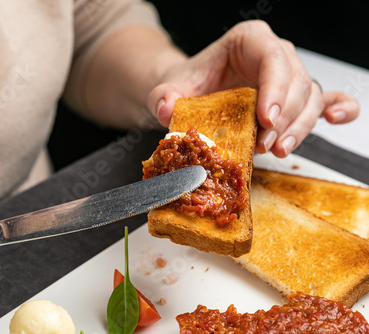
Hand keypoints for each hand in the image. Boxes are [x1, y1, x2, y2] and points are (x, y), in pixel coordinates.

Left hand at [147, 20, 358, 157]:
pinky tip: (337, 119)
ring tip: (277, 149)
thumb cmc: (188, 85)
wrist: (193, 93)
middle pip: (296, 80)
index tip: (265, 118)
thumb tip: (167, 109)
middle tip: (265, 144)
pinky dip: (338, 108)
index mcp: (248, 40)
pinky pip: (324, 100)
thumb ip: (163, 97)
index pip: (272, 58)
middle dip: (284, 117)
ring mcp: (287, 76)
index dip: (275, 89)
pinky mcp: (292, 98)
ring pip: (310, 98)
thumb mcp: (168, 89)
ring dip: (298, 127)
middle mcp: (274, 54)